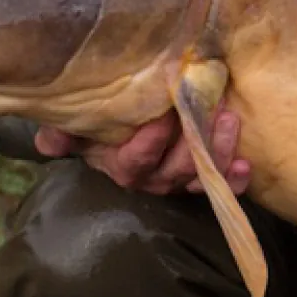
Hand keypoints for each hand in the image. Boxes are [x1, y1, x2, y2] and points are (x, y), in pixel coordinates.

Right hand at [33, 101, 250, 195]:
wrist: (121, 126)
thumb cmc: (100, 122)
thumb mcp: (78, 124)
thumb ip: (62, 133)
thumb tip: (50, 140)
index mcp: (122, 165)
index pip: (136, 161)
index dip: (150, 143)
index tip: (164, 115)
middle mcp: (152, 179)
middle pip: (175, 170)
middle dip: (196, 142)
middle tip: (213, 110)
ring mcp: (179, 180)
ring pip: (201, 175)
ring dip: (219, 151)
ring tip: (230, 119)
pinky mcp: (203, 178)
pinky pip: (222, 186)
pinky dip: (234, 179)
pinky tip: (245, 165)